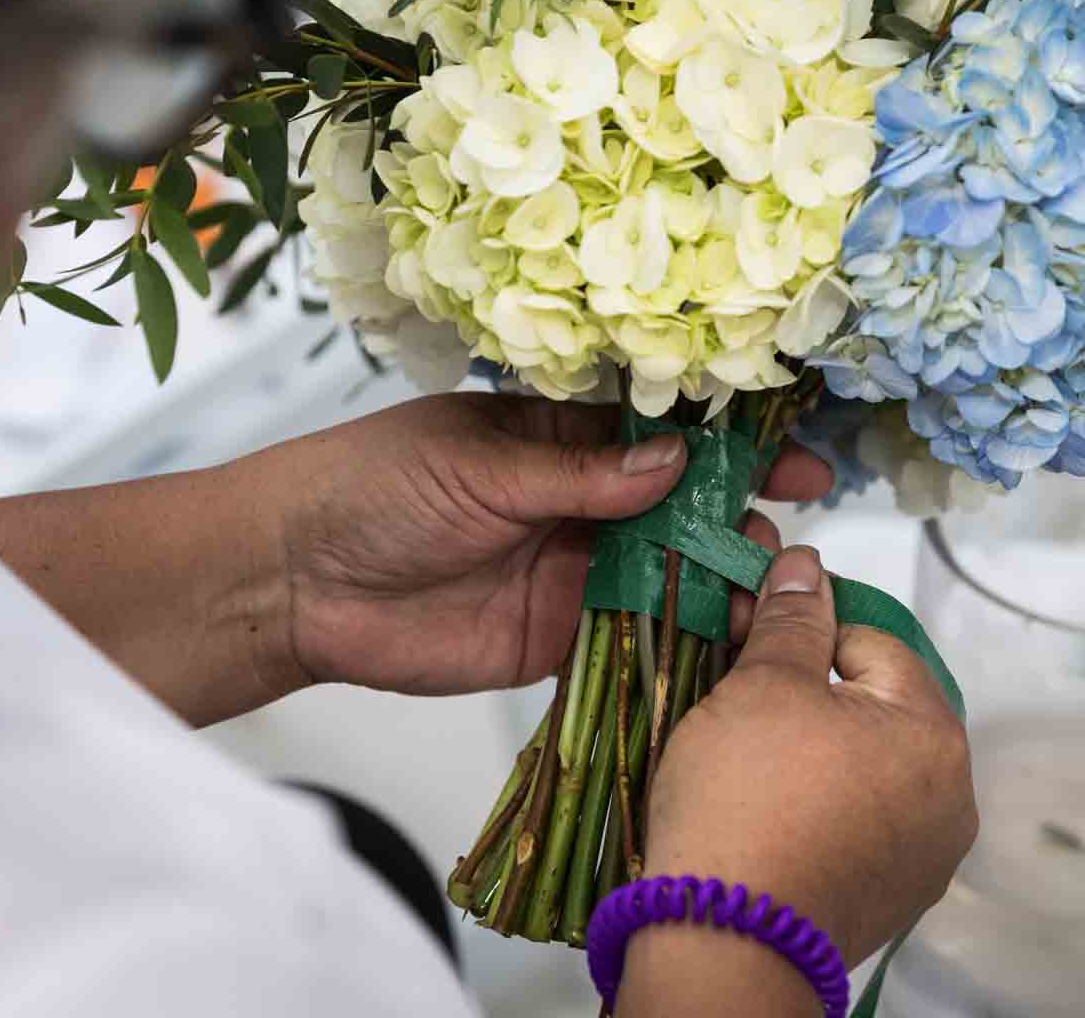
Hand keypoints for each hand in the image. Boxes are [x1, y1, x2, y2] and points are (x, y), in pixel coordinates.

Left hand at [253, 392, 832, 695]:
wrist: (291, 579)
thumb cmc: (370, 488)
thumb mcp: (478, 464)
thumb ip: (577, 474)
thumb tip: (676, 464)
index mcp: (558, 438)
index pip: (661, 437)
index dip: (727, 446)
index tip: (792, 457)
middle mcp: (577, 504)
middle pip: (679, 510)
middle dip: (737, 518)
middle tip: (791, 534)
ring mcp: (570, 572)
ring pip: (665, 576)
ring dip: (718, 584)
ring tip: (769, 594)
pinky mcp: (554, 638)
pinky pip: (629, 639)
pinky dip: (676, 643)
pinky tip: (724, 647)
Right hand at [623, 546, 976, 1014]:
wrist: (724, 942)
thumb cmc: (747, 799)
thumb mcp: (761, 687)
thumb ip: (792, 620)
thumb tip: (805, 565)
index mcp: (935, 732)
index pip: (871, 642)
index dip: (803, 633)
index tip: (745, 641)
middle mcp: (951, 796)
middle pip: (873, 708)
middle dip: (809, 694)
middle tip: (737, 698)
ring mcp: (924, 857)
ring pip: (863, 767)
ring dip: (813, 750)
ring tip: (744, 758)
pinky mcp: (888, 899)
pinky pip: (855, 824)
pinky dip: (816, 807)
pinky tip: (764, 813)